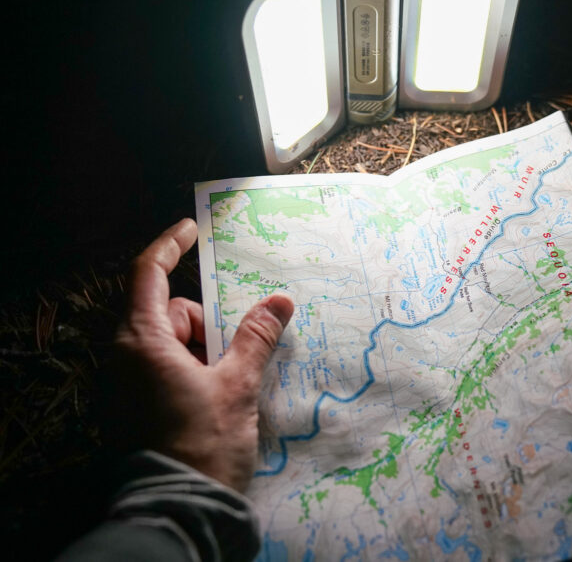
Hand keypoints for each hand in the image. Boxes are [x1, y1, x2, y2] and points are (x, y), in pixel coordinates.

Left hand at [114, 218, 293, 491]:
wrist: (178, 508)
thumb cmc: (202, 444)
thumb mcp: (236, 385)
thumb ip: (255, 337)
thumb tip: (279, 300)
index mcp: (141, 342)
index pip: (147, 275)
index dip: (169, 246)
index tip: (192, 229)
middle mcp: (125, 357)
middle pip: (170, 313)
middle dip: (208, 320)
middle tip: (243, 344)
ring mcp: (129, 384)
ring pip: (173, 343)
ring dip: (207, 349)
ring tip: (236, 380)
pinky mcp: (137, 407)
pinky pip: (169, 369)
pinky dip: (197, 369)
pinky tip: (223, 393)